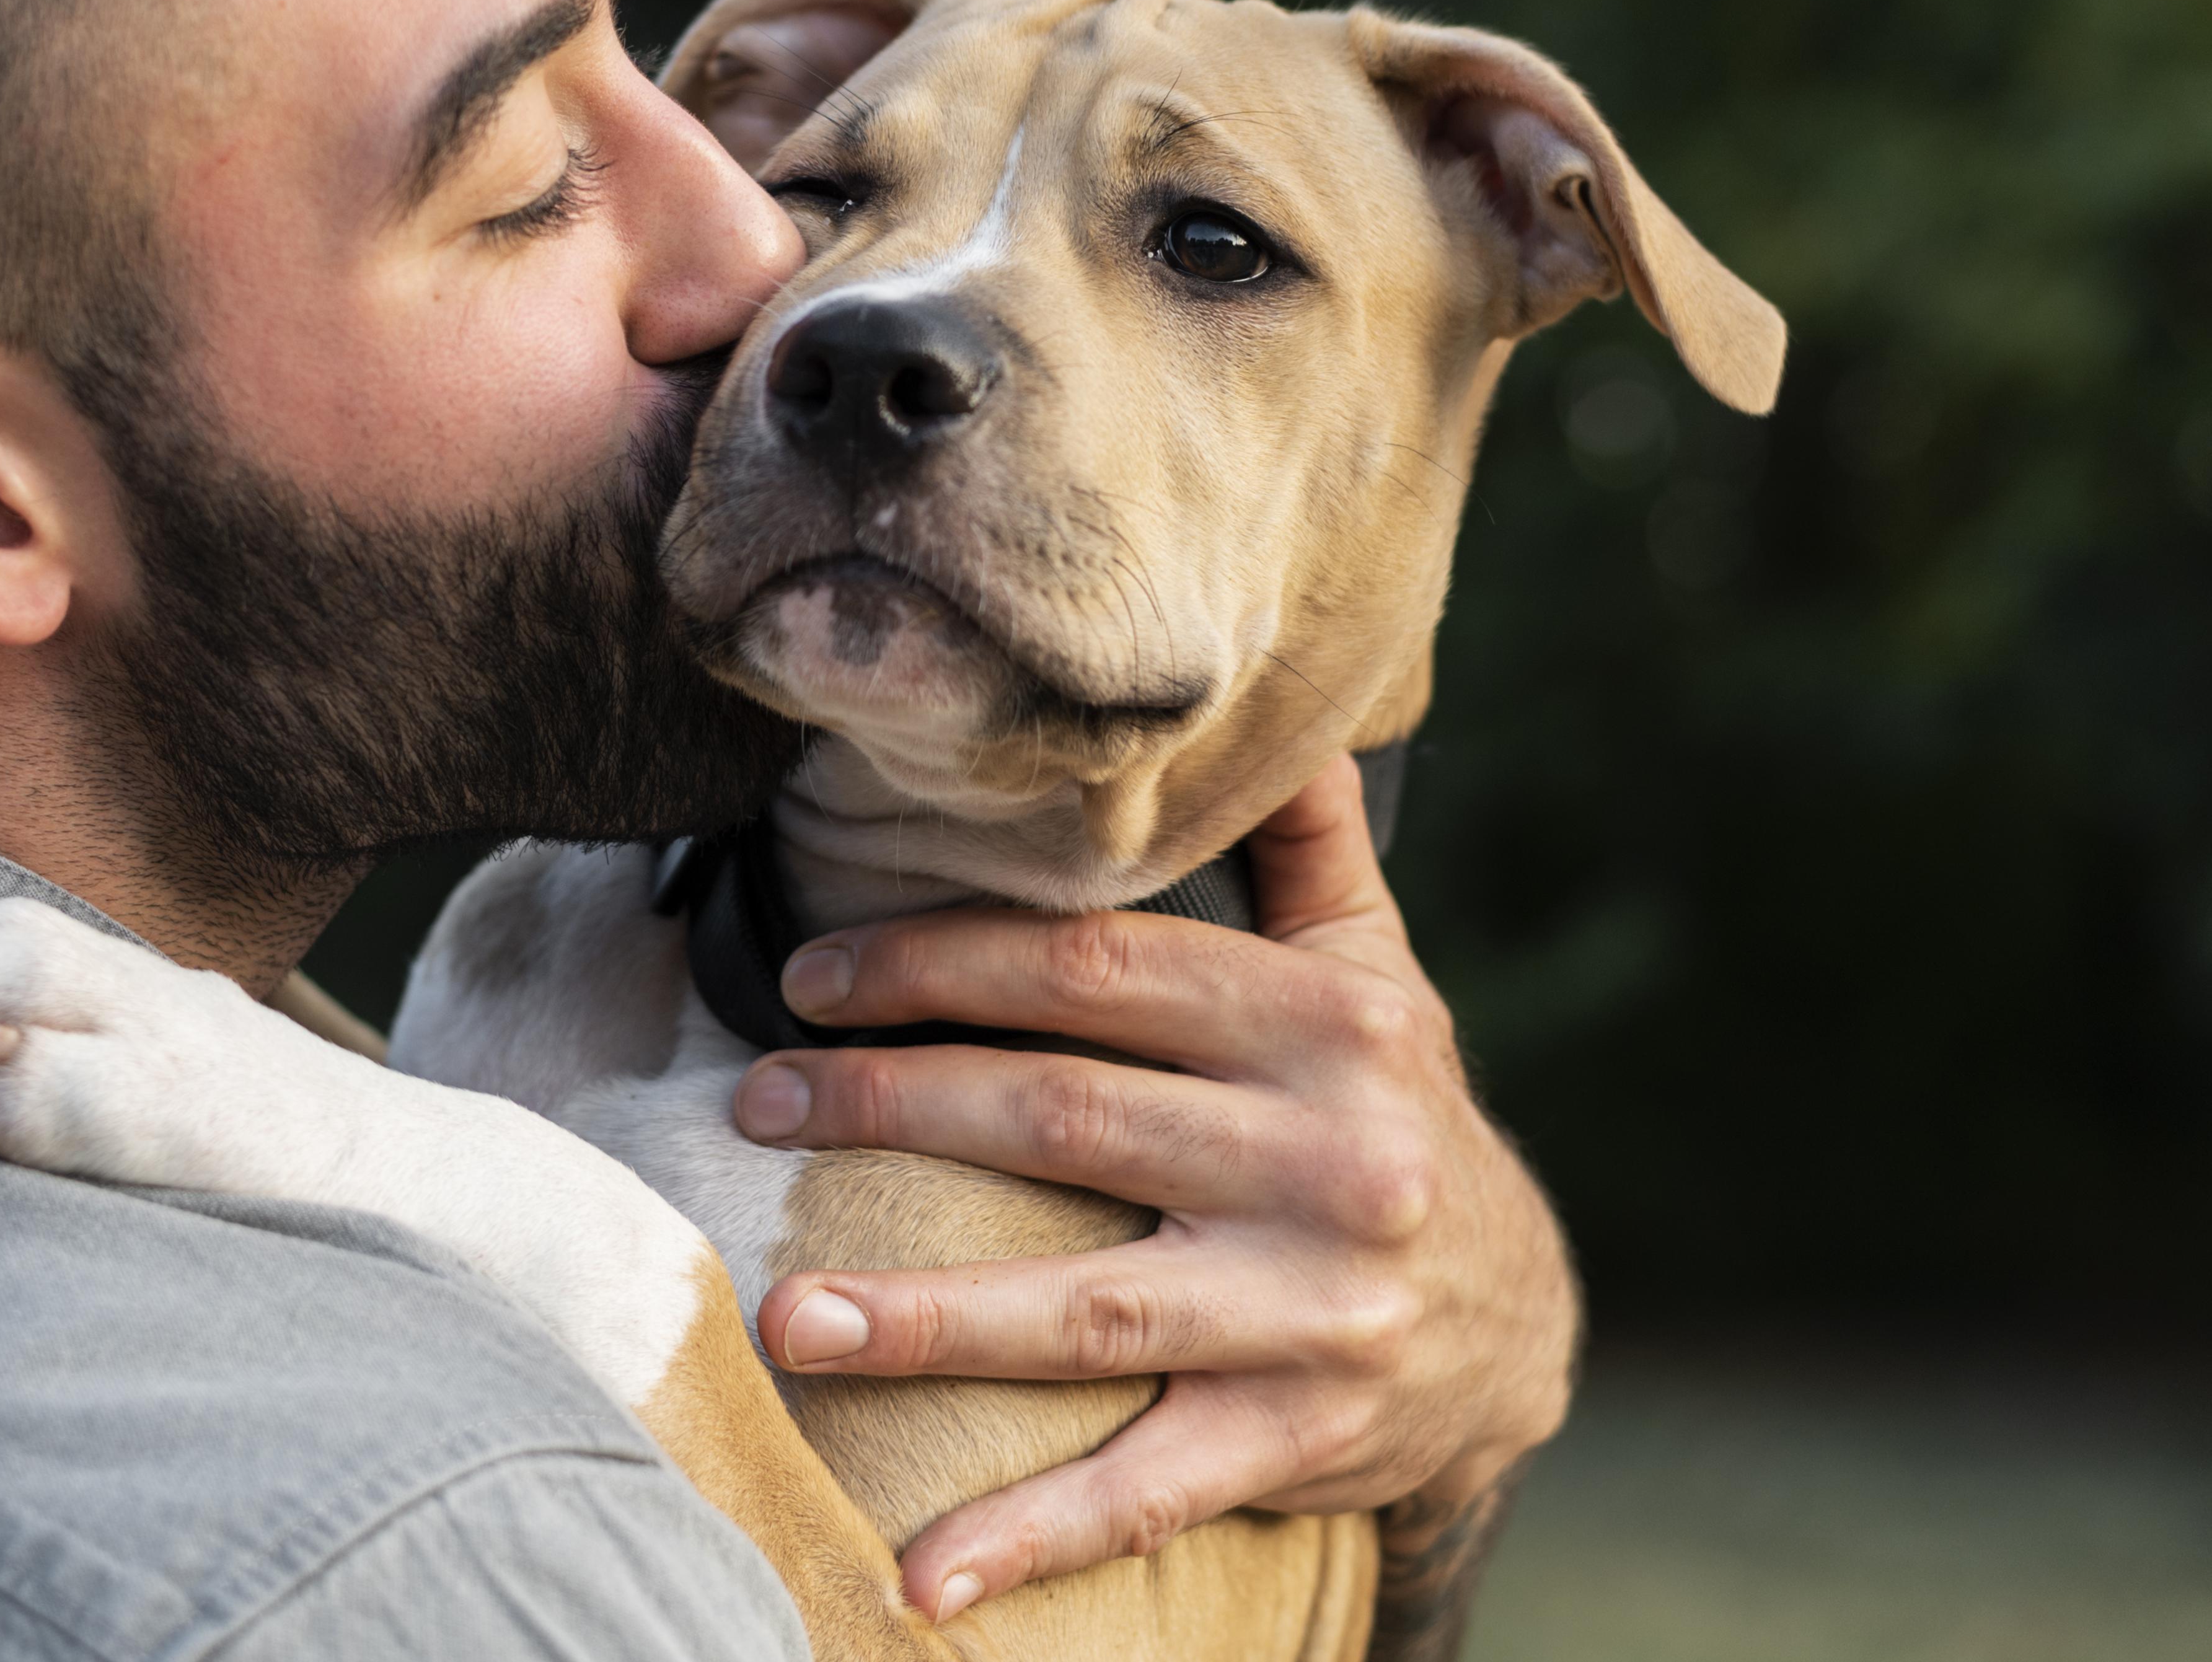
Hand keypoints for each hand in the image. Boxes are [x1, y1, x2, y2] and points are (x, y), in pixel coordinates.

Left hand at [727, 755, 1577, 1622]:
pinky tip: (919, 1577)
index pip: (1096, 969)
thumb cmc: (1391, 1115)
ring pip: (1084, 1309)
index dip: (942, 964)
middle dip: (888, 1102)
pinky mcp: (1306, 1440)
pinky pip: (1147, 1490)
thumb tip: (1262, 700)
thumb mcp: (1375, 970)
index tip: (809, 977)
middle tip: (750, 1104)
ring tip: (782, 1319)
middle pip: (1063, 1116)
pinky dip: (1032, 1534)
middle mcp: (1334, 1162)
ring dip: (922, 1317)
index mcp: (1331, 1028)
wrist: (1525, 1326)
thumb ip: (1304, 843)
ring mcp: (1317, 1312)